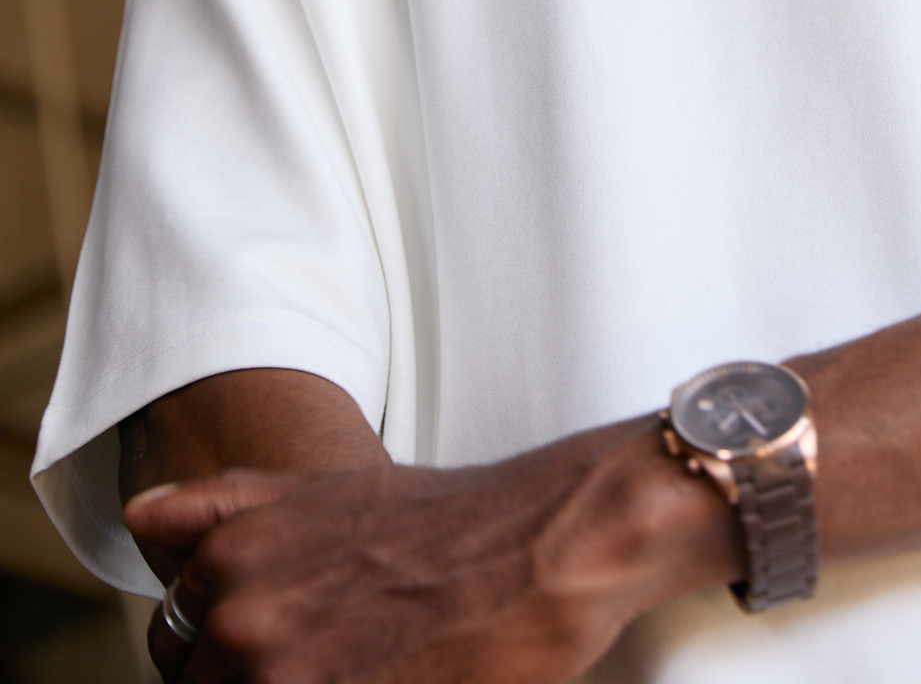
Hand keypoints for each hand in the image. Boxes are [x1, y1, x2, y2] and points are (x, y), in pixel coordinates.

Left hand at [126, 420, 741, 682]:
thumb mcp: (321, 491)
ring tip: (366, 661)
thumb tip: (141, 518)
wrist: (544, 545)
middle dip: (253, 680)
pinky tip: (389, 677)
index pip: (172, 642)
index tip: (284, 641)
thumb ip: (221, 508)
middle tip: (338, 652)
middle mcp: (243, 618)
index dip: (222, 652)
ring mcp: (286, 675)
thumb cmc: (445, 519)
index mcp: (230, 556)